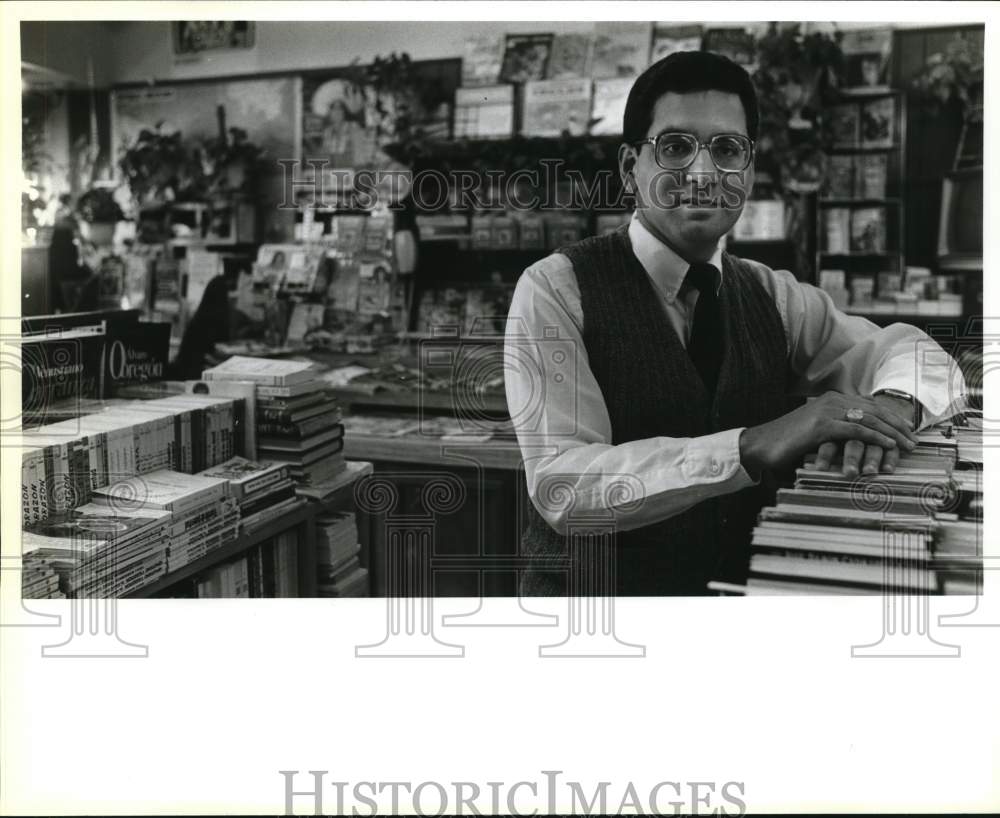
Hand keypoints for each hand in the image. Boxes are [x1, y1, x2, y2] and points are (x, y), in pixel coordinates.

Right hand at [739, 391, 917, 476]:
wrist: (760, 444)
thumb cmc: (785, 442)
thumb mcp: (815, 432)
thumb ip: (834, 429)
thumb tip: (853, 440)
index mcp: (830, 399)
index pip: (868, 404)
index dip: (890, 415)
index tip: (906, 428)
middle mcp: (831, 400)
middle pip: (874, 409)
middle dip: (897, 424)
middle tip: (913, 438)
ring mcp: (827, 411)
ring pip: (870, 419)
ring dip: (892, 433)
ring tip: (907, 445)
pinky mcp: (823, 426)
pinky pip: (857, 430)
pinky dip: (876, 437)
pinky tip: (889, 445)